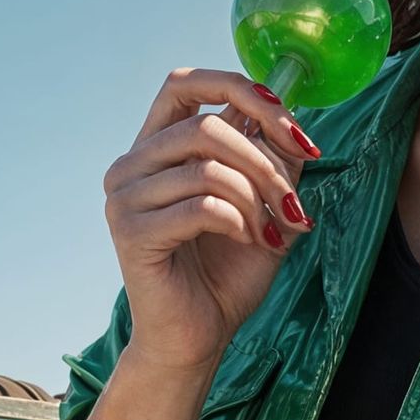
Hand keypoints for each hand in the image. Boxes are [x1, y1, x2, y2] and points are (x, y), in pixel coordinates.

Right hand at [102, 68, 318, 374]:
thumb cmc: (229, 269)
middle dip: (266, 161)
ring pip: (207, 165)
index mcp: (159, 146)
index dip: (243, 90)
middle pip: (207, 125)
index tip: (292, 125)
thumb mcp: (265, 202)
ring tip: (272, 230)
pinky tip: (249, 241)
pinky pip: (200, 205)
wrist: (200, 336)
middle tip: (295, 203)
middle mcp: (133, 163)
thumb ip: (272, 157)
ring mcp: (124, 197)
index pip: (187, 83)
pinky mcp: (129, 232)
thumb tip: (289, 118)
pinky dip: (239, 221)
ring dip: (257, 197)